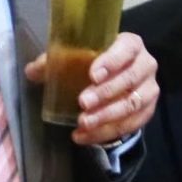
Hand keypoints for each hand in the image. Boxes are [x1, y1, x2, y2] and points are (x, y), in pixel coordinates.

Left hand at [26, 31, 158, 147]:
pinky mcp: (147, 112)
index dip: (111, 61)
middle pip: (130, 79)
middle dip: (105, 93)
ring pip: (132, 104)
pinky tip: (85, 137)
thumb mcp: (75, 57)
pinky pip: (131, 125)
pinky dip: (106, 132)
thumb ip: (54, 61)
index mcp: (130, 45)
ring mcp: (149, 90)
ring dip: (106, 116)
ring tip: (83, 123)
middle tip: (82, 103)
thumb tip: (32, 70)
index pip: (127, 49)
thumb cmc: (95, 63)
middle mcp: (145, 65)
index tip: (92, 75)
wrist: (117, 79)